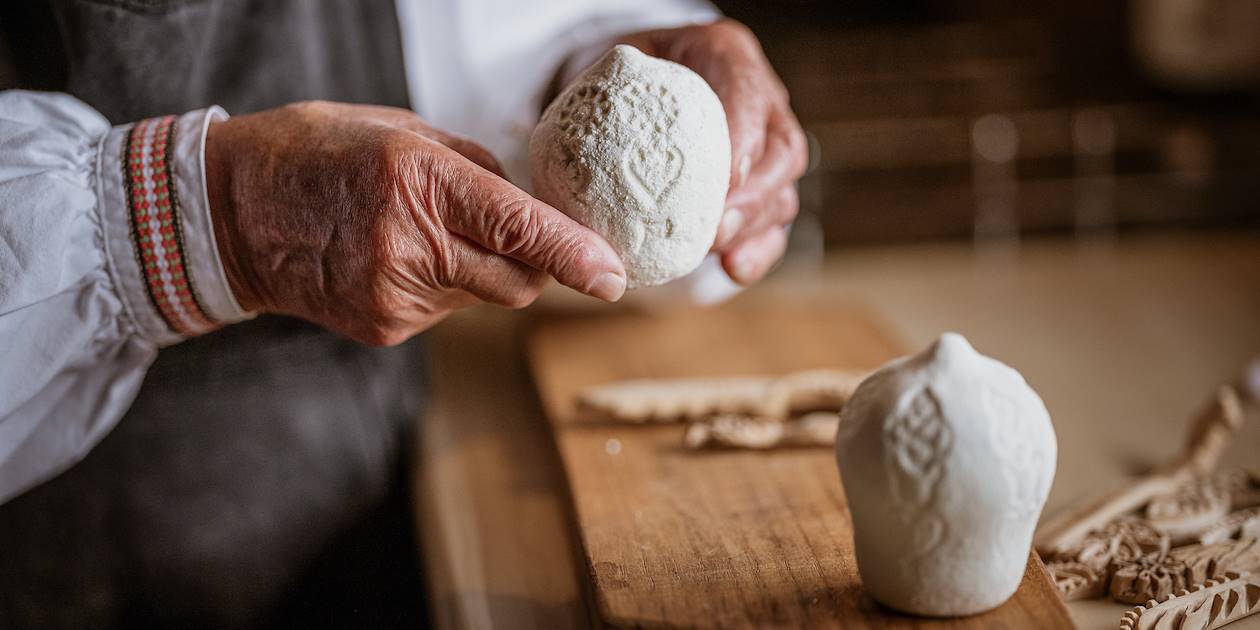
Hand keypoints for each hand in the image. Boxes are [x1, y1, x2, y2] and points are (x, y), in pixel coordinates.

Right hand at [205, 101, 625, 345]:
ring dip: (479, 269)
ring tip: (423, 233)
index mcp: (417, 181)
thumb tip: (531, 206)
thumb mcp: (399, 130)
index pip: (519, 228)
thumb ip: (473, 169)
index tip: (615, 275)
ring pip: (483, 297)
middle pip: (517, 282)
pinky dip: (443, 286)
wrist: (228, 214)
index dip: (574, 255)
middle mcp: (410, 246)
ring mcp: (395, 297)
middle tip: (521, 235)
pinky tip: (398, 258)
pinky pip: (446, 311)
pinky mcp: (384, 330)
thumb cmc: (317, 155)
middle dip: (536, 264)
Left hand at [618, 19, 807, 284]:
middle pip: (782, 151)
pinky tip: (733, 269)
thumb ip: (609, 87)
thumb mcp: (616, 66)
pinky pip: (773, 228)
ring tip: (718, 250)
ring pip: (782, 192)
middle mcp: (762, 103)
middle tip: (718, 227)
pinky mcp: (763, 193)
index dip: (743, 137)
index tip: (723, 179)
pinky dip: (757, 252)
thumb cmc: (629, 79)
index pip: (747, 90)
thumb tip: (582, 133)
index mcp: (726, 55)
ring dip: (753, 227)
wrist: (643, 91)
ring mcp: (768, 151)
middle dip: (754, 195)